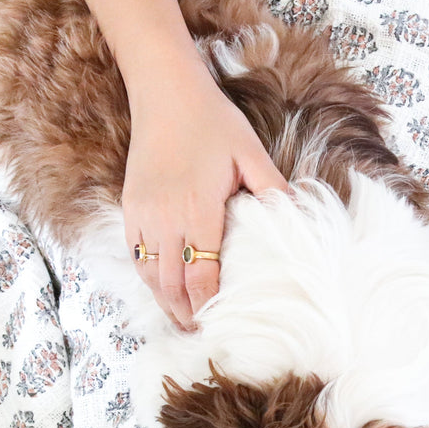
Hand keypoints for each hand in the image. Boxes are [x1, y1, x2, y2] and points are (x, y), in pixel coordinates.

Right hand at [122, 56, 287, 330]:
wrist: (164, 91)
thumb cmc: (212, 120)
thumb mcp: (250, 153)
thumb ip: (273, 190)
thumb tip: (299, 217)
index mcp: (198, 210)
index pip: (201, 276)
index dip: (208, 307)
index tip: (219, 326)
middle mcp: (165, 218)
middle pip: (171, 285)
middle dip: (186, 314)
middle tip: (202, 335)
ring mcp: (142, 214)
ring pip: (149, 274)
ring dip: (165, 301)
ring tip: (182, 320)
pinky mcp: (129, 206)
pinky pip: (135, 254)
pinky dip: (148, 277)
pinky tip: (162, 288)